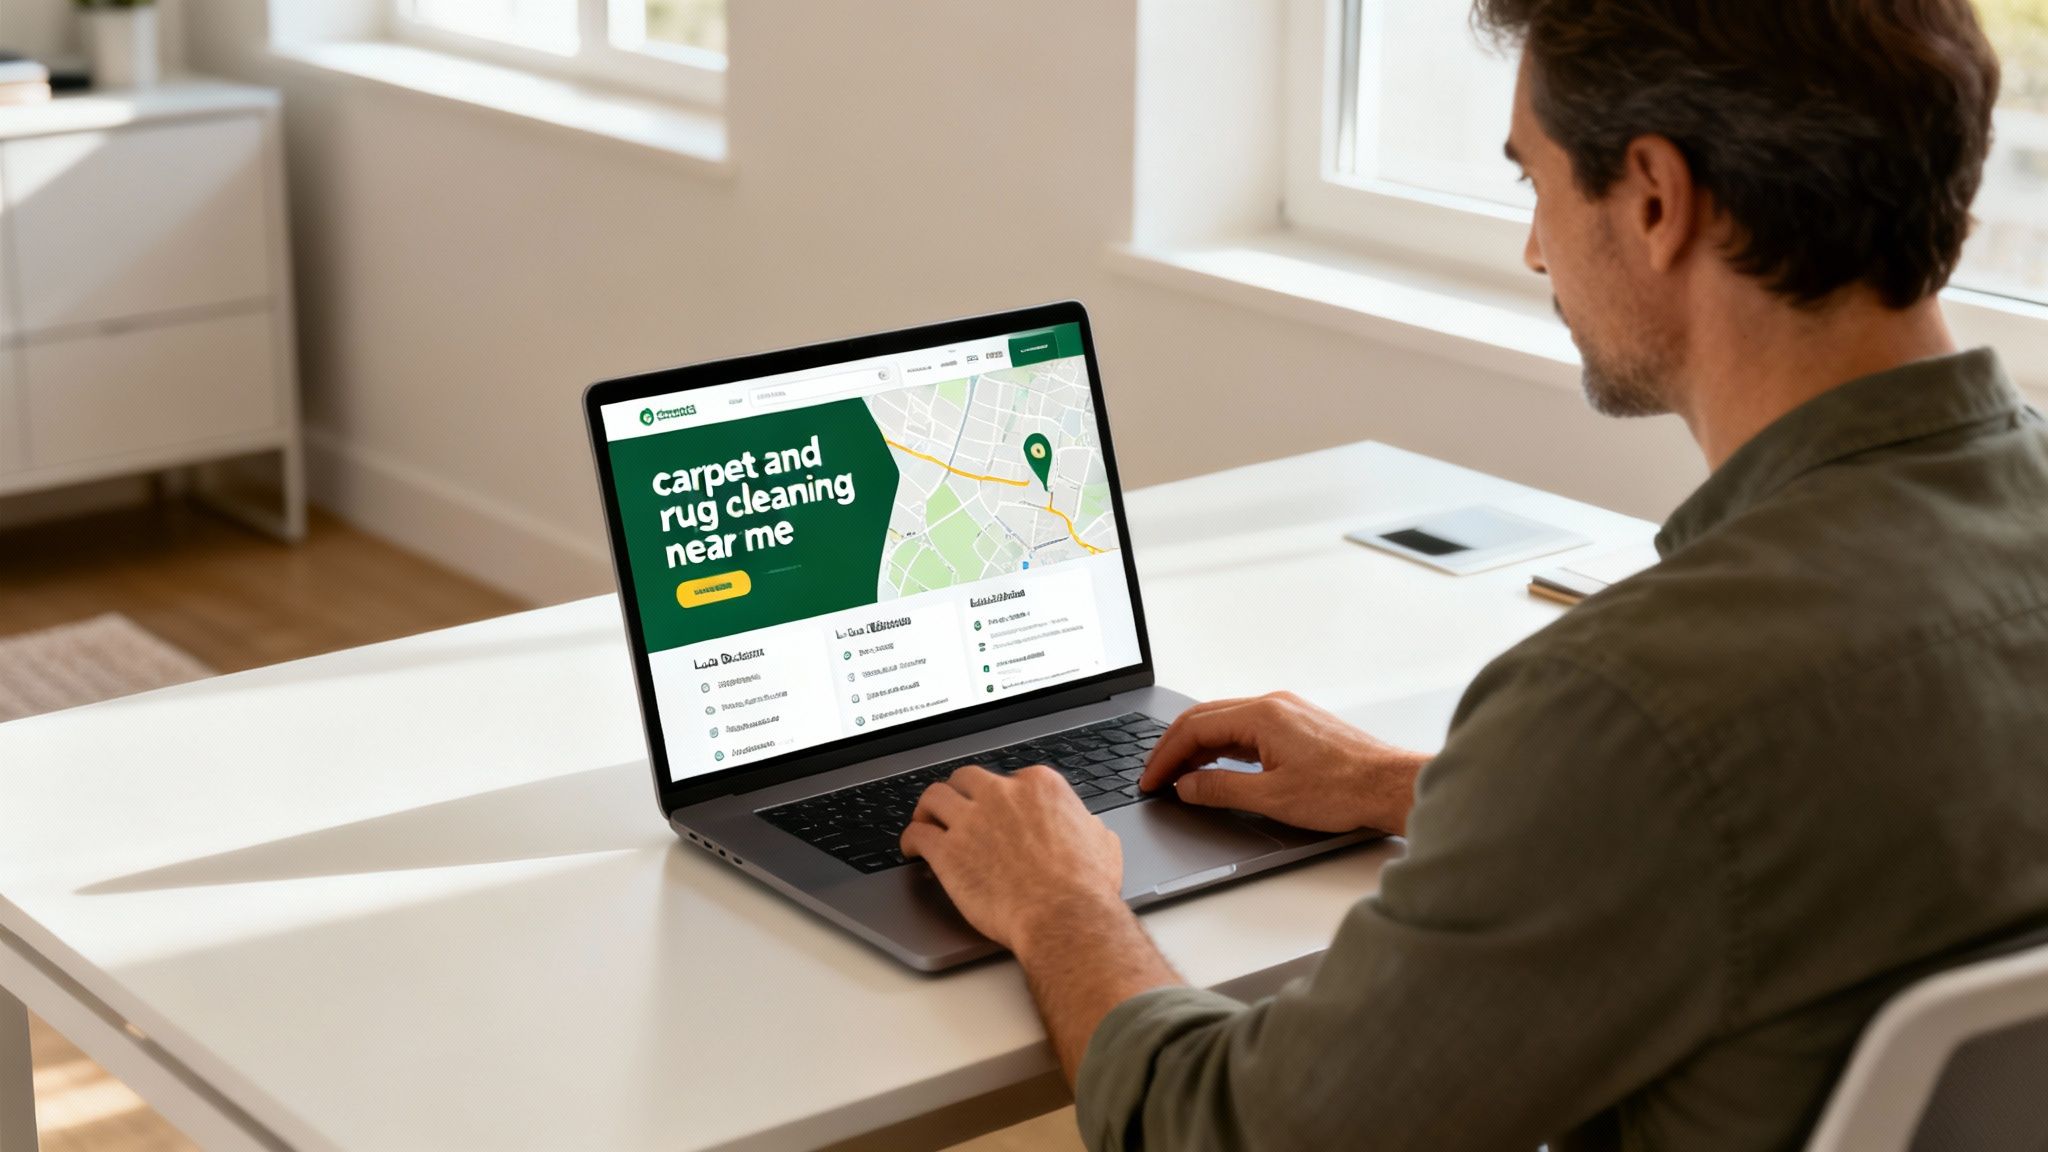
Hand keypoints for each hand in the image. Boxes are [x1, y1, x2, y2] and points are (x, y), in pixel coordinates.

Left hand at [901, 765, 1124, 951]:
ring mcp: (972, 820)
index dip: (999, 797)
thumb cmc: (1085, 887)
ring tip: (924, 821)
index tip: (994, 810)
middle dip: (959, 793)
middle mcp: (1002, 794)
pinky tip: (911, 850)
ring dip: (927, 809)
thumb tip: (1086, 827)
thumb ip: (1085, 825)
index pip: (1009, 778)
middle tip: (955, 808)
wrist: (1064, 917)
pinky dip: (910, 839)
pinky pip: (917, 834)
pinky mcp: (948, 850)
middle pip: (966, 779)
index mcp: (1039, 786)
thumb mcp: (1101, 842)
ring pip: (934, 797)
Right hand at [1140, 691, 1426, 833]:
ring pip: (1226, 722)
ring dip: (1198, 747)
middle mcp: (1273, 705)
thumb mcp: (1272, 797)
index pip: (1194, 728)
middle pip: (1205, 718)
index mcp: (1262, 715)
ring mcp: (1287, 712)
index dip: (1165, 756)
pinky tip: (1217, 767)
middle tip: (1155, 776)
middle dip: (1174, 748)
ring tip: (1179, 776)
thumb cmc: (1344, 791)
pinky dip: (1223, 747)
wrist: (1390, 786)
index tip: (1151, 780)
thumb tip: (1186, 786)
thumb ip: (1221, 790)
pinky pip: (1247, 729)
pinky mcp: (1298, 725)